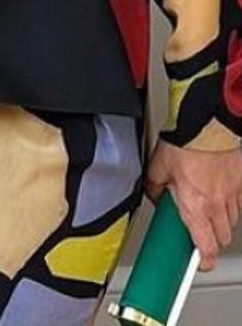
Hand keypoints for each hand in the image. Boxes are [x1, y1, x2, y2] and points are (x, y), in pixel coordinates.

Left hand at [146, 139, 241, 270]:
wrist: (208, 125)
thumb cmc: (185, 143)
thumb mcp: (158, 166)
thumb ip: (154, 186)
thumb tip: (154, 195)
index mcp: (196, 205)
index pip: (207, 246)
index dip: (205, 260)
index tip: (200, 262)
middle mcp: (217, 205)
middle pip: (221, 237)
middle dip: (210, 239)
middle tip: (198, 231)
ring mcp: (232, 195)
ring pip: (231, 221)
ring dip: (219, 221)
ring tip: (205, 208)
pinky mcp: (240, 183)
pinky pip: (238, 203)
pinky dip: (229, 204)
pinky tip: (217, 192)